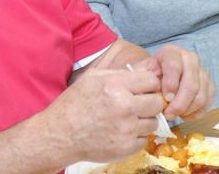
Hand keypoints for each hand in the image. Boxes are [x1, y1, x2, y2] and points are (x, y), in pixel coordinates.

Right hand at [42, 68, 164, 162]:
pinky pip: (144, 139)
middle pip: (157, 102)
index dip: (149, 85)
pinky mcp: (126, 147)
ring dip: (144, 121)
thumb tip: (144, 72)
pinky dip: (136, 137)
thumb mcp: (93, 78)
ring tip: (127, 120)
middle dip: (150, 103)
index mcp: (116, 85)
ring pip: (153, 122)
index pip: (152, 81)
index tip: (143, 90)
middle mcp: (124, 106)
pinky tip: (122, 132)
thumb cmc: (75, 104)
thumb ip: (120, 74)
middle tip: (138, 105)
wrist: (60, 134)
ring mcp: (127, 129)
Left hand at [130, 44, 214, 120]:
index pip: (174, 66)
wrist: (158, 75)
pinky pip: (207, 103)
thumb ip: (144, 80)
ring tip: (173, 114)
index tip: (165, 98)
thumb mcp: (142, 73)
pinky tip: (183, 115)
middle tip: (168, 114)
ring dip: (187, 110)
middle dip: (179, 104)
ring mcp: (202, 72)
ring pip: (201, 96)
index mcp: (171, 52)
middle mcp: (190, 58)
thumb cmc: (149, 75)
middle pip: (191, 84)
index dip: (170, 84)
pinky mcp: (210, 86)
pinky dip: (195, 113)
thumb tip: (150, 92)